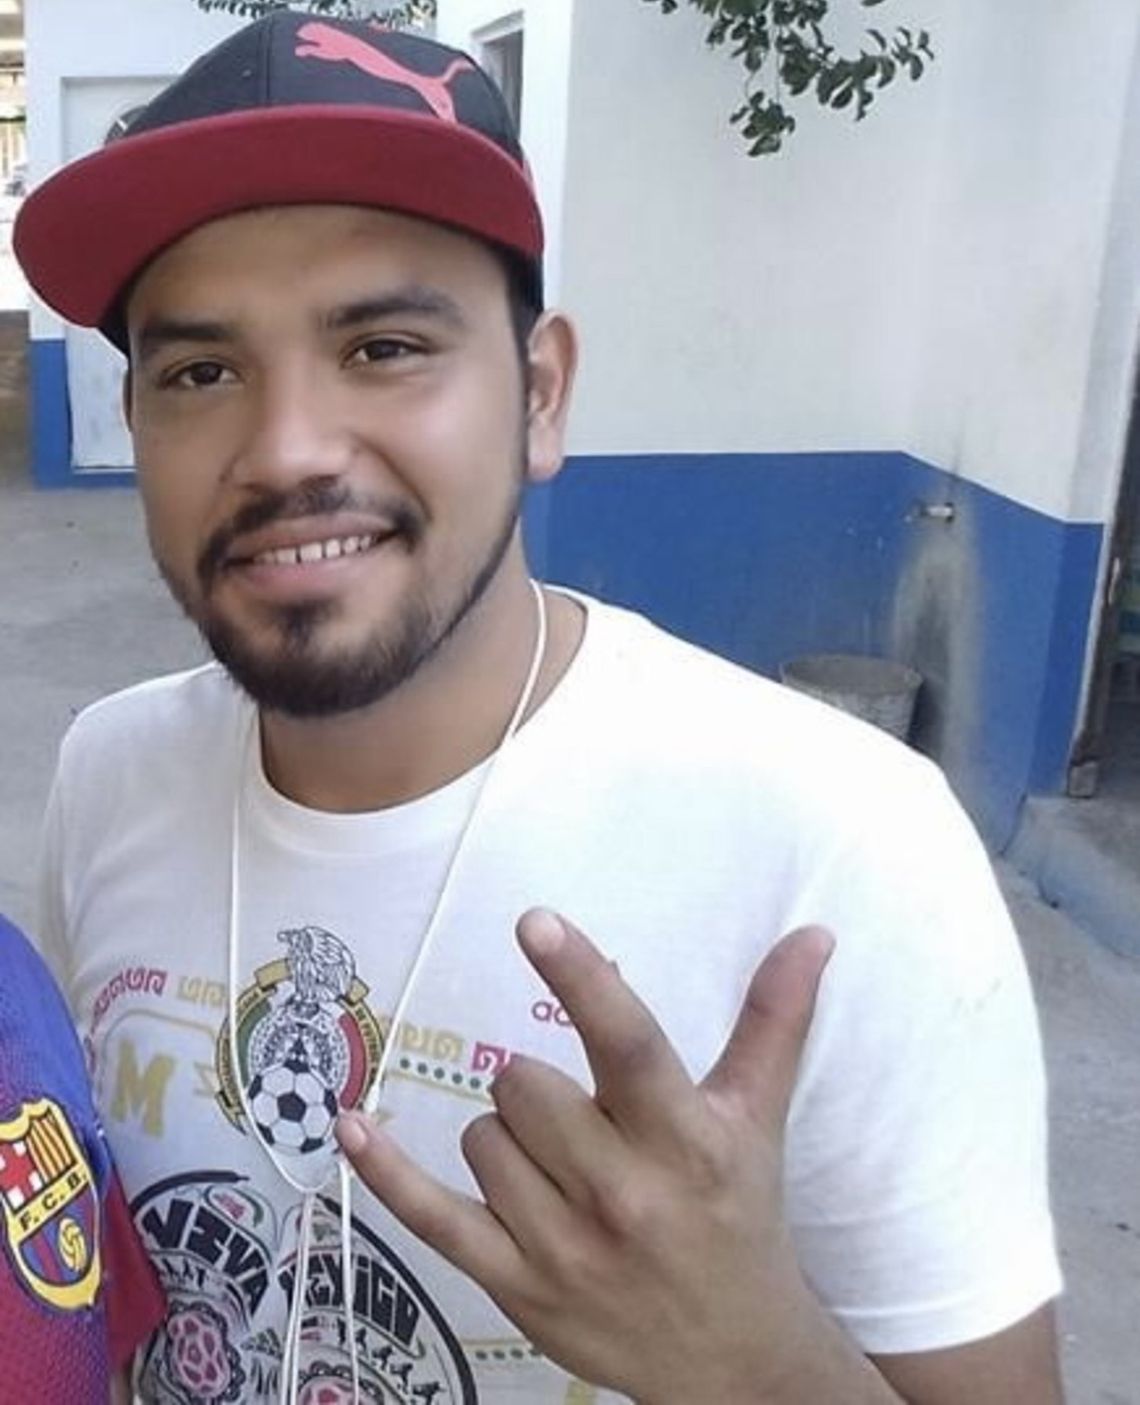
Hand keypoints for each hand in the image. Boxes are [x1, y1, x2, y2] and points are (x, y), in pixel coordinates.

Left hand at [337, 911, 834, 1403]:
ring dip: (509, 1138)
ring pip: (485, 1138)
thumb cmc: (742, 1218)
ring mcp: (564, 1246)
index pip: (629, 1043)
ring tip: (564, 1170)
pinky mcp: (518, 1286)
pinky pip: (433, 1219)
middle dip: (539, 1088)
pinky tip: (350, 1128)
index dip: (581, 978)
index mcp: (686, 1138)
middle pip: (526, 1085)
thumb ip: (775, 1021)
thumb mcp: (758, 1119)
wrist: (737, 1361)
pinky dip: (384, 1173)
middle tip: (583, 1120)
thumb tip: (812, 934)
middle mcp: (625, 1191)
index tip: (535, 920)